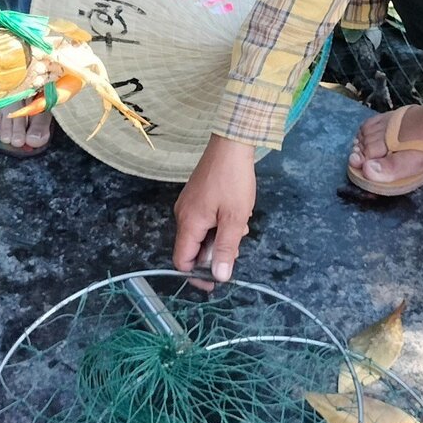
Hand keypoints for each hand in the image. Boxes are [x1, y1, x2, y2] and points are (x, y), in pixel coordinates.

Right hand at [173, 136, 255, 283]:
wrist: (231, 144)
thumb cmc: (233, 180)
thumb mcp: (234, 219)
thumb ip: (226, 249)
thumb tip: (219, 277)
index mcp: (189, 223)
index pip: (182, 261)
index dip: (197, 275)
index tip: (218, 279)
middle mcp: (183, 215)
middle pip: (192, 248)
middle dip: (214, 252)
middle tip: (237, 243)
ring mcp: (189, 204)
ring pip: (201, 234)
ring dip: (220, 236)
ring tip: (240, 224)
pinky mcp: (196, 196)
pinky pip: (204, 220)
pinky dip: (219, 223)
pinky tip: (235, 213)